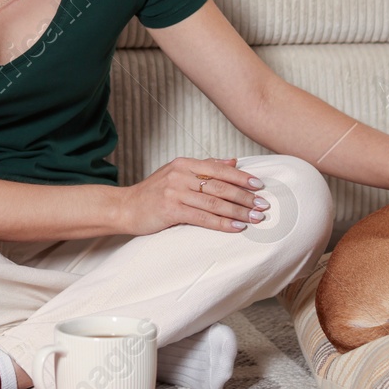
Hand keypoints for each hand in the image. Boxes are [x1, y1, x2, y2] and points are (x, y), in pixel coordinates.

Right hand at [115, 157, 271, 235]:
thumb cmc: (153, 192)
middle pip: (220, 186)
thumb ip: (205, 167)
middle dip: (245, 196)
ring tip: (255, 217)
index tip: (260, 185)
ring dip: (238, 211)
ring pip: (214, 202)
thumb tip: (233, 162)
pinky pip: (203, 218)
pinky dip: (222, 223)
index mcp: (184, 163)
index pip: (219, 169)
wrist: (125, 207)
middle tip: (263, 205)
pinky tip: (237, 227)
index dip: (241, 177)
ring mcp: (175, 192)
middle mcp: (180, 175)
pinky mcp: (171, 210)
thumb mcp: (177, 173)